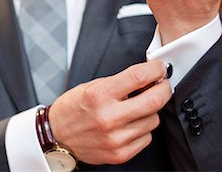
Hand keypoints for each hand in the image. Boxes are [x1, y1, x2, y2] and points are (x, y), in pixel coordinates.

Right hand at [49, 61, 171, 164]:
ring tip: (136, 108)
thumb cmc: (73, 108)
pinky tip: (129, 124)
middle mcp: (108, 117)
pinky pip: (146, 137)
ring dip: (150, 111)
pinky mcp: (120, 154)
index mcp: (99, 95)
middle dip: (164, 89)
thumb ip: (119, 82)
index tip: (160, 68)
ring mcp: (115, 138)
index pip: (139, 77)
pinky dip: (142, 128)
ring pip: (153, 120)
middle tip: (162, 84)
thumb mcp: (92, 86)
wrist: (57, 136)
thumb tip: (148, 77)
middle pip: (154, 100)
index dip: (156, 69)